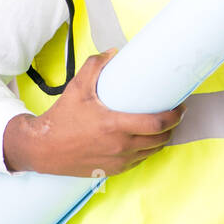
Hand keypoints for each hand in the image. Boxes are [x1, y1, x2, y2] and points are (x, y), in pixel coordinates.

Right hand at [2, 48, 184, 176]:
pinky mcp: (113, 170)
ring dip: (161, 140)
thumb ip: (95, 66)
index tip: (180, 107)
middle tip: (174, 114)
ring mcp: (118, 161)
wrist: (43, 149)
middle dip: (172, 127)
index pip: (156, 124)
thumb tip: (114, 52)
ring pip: (152, 151)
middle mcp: (120, 146)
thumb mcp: (77, 88)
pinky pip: (139, 161)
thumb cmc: (62, 118)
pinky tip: (146, 141)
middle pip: (160, 139)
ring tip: (163, 126)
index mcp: (114, 125)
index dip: (174, 116)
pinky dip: (147, 151)